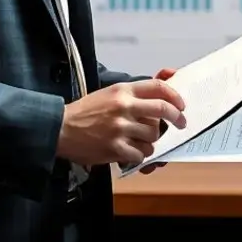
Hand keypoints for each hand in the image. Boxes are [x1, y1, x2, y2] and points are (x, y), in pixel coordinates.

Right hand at [57, 77, 184, 168]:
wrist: (60, 128)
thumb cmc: (84, 112)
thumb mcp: (108, 94)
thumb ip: (132, 96)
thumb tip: (158, 101)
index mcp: (123, 91)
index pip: (158, 87)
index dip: (174, 96)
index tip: (181, 105)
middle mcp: (124, 107)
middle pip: (162, 109)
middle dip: (176, 118)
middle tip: (180, 124)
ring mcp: (120, 128)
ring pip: (153, 135)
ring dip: (151, 141)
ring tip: (139, 141)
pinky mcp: (115, 147)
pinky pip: (141, 153)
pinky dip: (139, 155)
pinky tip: (130, 152)